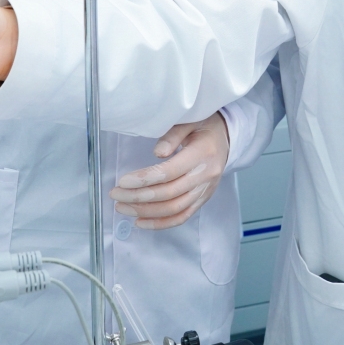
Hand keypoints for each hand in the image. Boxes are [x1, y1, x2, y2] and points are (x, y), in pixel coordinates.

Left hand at [111, 113, 229, 229]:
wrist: (227, 137)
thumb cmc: (205, 126)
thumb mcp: (190, 121)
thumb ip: (173, 135)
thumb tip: (157, 153)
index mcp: (203, 154)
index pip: (170, 172)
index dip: (145, 179)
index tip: (123, 181)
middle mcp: (206, 176)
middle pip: (169, 194)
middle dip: (139, 197)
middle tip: (116, 195)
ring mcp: (205, 190)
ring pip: (174, 209)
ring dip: (146, 212)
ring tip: (122, 208)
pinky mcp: (203, 199)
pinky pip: (182, 217)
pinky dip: (161, 223)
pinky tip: (141, 222)